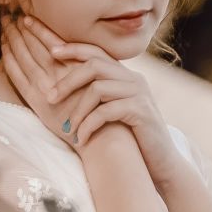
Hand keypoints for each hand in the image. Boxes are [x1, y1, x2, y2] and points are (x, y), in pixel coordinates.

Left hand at [0, 13, 180, 190]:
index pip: (97, 52)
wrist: (162, 162)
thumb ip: (99, 97)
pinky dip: (89, 126)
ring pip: (98, 88)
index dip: (73, 48)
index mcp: (125, 76)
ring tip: (67, 128)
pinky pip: (106, 112)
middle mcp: (134, 79)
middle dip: (67, 81)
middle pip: (94, 65)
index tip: (50, 51)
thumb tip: (63, 87)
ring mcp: (139, 94)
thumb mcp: (114, 111)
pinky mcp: (141, 112)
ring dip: (77, 110)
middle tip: (50, 98)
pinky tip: (81, 140)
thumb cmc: (132, 139)